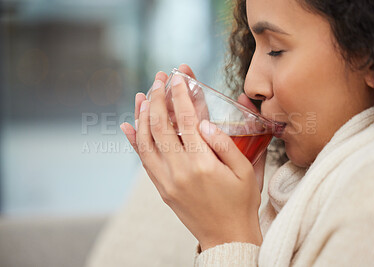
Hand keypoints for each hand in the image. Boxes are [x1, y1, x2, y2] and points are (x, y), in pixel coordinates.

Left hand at [121, 64, 262, 250]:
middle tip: (159, 78)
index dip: (181, 95)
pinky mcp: (161, 188)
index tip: (178, 77)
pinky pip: (143, 161)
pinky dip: (134, 141)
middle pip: (161, 125)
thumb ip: (225, 144)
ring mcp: (166, 180)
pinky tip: (127, 126)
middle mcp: (180, 170)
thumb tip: (204, 123)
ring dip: (143, 115)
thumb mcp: (245, 171)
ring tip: (143, 95)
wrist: (227, 237)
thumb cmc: (240, 203)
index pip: (188, 120)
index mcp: (204, 164)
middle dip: (159, 97)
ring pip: (146, 141)